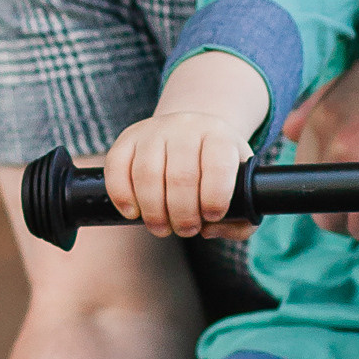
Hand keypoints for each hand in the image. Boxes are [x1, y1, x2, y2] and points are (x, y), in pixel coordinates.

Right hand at [104, 108, 250, 237]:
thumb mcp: (240, 186)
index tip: (212, 217)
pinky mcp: (128, 137)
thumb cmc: (216, 168)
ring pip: (147, 174)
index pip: (218, 165)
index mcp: (219, 136)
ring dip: (153, 212)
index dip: (215, 198)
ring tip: (162, 228)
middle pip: (180, 176)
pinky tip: (132, 213)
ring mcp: (154, 130)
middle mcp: (186, 127)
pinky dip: (122, 196)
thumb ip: (240, 220)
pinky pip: (117, 167)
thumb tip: (211, 229)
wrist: (192, 132)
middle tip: (186, 230)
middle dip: (183, 215)